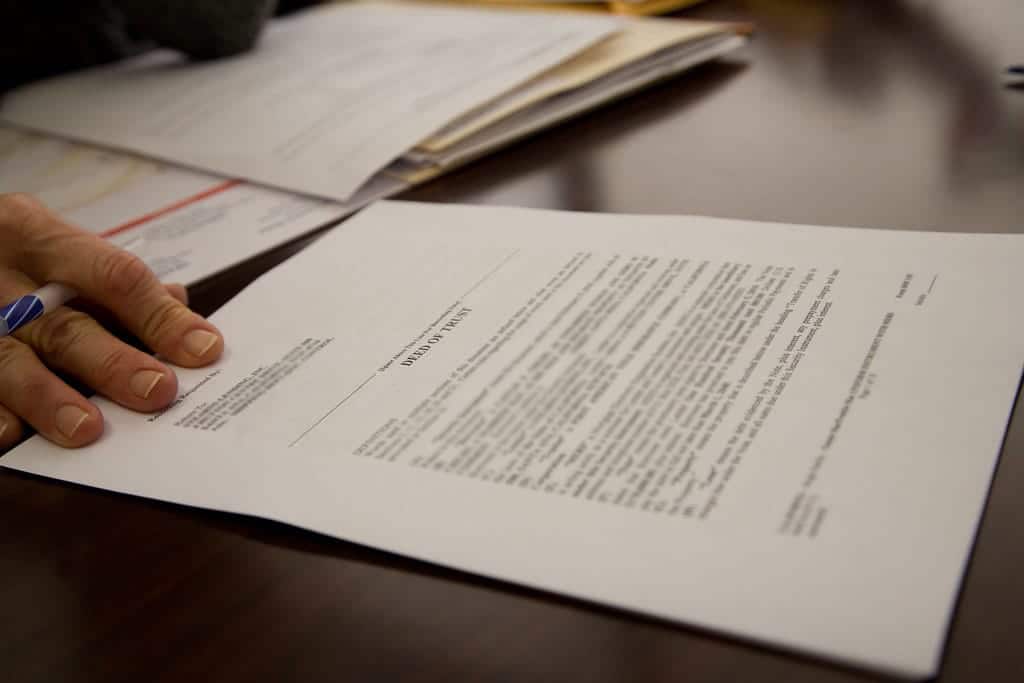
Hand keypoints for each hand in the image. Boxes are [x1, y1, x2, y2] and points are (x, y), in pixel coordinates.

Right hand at [0, 194, 223, 450]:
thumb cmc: (11, 251)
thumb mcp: (54, 244)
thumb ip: (112, 279)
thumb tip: (178, 302)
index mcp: (38, 237)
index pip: (113, 276)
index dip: (159, 316)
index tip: (204, 349)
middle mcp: (1, 276)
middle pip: (63, 325)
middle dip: (112, 363)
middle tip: (156, 391)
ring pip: (9, 361)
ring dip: (49, 398)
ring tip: (85, 429)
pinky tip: (10, 435)